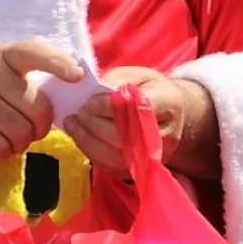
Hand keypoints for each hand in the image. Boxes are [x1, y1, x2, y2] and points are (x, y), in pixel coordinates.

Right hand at [0, 41, 82, 160]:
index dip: (58, 63)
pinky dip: (3, 152)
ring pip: (20, 132)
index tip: (77, 77)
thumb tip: (75, 85)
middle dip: (40, 126)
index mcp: (4, 55)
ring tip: (11, 136)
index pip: (34, 53)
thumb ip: (33, 74)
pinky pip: (0, 147)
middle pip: (37, 107)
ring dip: (21, 142)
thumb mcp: (2, 71)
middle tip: (32, 129)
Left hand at [63, 66, 220, 180]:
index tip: (89, 102)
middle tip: (78, 113)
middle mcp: (166, 133)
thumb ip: (117, 79)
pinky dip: (91, 152)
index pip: (139, 107)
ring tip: (72, 124)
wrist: (170, 114)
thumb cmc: (150, 90)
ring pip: (116, 155)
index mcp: (169, 102)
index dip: (110, 106)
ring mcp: (154, 155)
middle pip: (126, 136)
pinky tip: (80, 138)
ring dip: (88, 141)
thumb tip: (94, 90)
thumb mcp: (137, 74)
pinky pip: (111, 167)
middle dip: (96, 125)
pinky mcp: (140, 169)